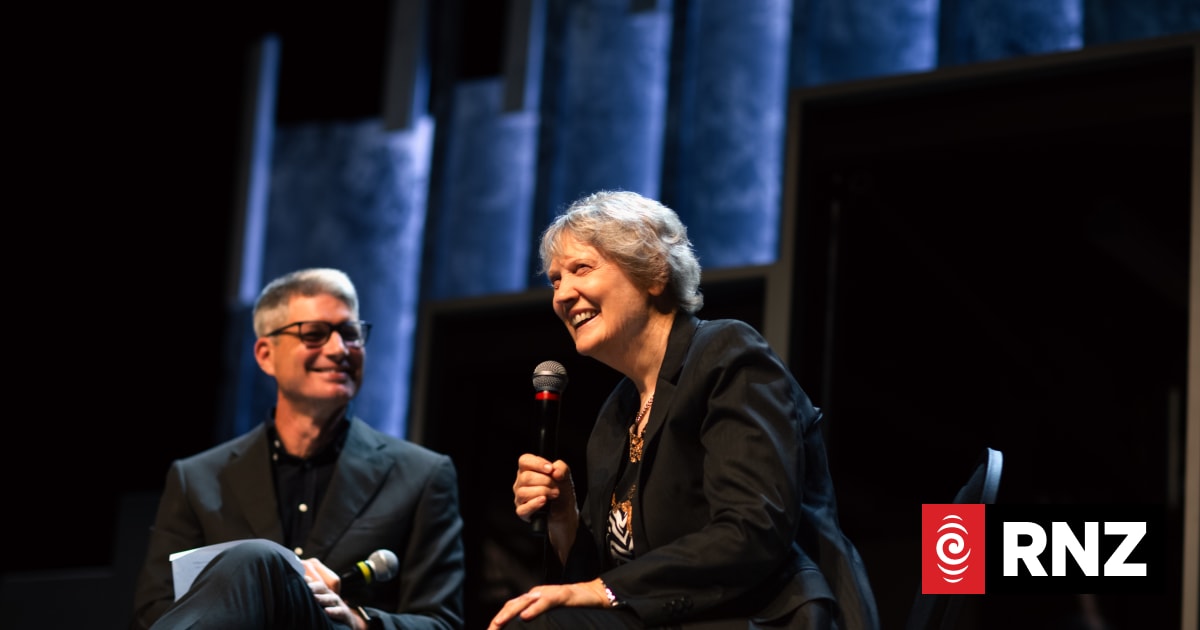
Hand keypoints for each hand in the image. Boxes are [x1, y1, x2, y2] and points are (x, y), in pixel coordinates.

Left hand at [303, 558, 366, 629]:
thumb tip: (305, 578)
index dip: (308, 583)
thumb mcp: (322, 601)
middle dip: (314, 588)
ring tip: (314, 598)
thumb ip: (313, 591)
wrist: (347, 621)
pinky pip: (339, 611)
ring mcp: (338, 604)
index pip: (316, 584)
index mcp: (324, 592)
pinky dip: (334, 611)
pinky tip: (327, 611)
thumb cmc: (331, 610)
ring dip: (322, 598)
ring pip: (330, 599)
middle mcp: (331, 596)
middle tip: (305, 588)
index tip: (299, 582)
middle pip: (322, 588)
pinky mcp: (345, 614)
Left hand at [487, 579, 609, 629]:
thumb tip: (525, 628)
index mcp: (533, 600)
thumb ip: (539, 622)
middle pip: (512, 605)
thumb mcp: (552, 617)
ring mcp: (548, 593)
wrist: (595, 595)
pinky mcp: (562, 595)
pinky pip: (545, 601)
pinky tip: (525, 616)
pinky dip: (534, 608)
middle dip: (498, 619)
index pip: (511, 609)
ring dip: (509, 613)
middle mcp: (537, 594)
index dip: (498, 620)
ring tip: (497, 623)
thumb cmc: (573, 608)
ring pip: (524, 601)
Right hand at [513, 454, 576, 524]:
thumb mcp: (565, 476)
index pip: (524, 460)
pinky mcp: (522, 512)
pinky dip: (535, 504)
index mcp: (528, 470)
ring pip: (523, 492)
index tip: (550, 469)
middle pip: (526, 477)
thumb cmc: (562, 491)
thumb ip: (562, 468)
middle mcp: (521, 483)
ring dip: (543, 492)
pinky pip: (523, 508)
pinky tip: (544, 501)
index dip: (537, 464)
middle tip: (556, 486)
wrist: (566, 510)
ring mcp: (520, 498)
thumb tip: (555, 472)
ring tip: (554, 494)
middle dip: (545, 481)